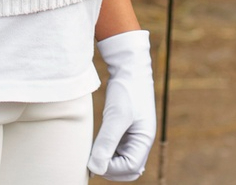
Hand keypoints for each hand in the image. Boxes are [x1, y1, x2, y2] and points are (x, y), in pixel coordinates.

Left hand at [88, 30, 156, 180]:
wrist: (128, 66)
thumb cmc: (127, 89)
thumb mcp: (116, 116)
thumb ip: (106, 142)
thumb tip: (95, 168)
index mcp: (144, 139)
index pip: (131, 168)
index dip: (112, 169)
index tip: (94, 158)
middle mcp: (140, 140)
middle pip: (127, 169)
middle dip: (110, 169)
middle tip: (92, 160)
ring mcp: (132, 135)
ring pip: (120, 161)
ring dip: (106, 161)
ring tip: (91, 152)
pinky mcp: (123, 129)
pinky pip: (114, 149)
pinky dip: (104, 152)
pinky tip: (94, 145)